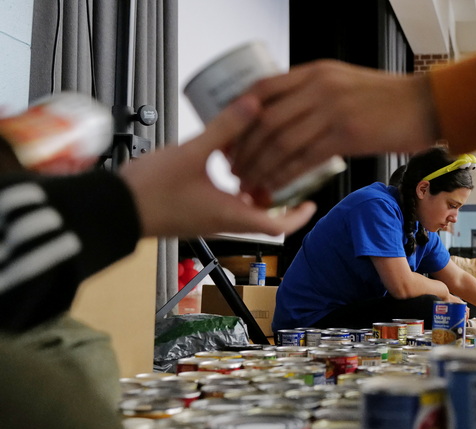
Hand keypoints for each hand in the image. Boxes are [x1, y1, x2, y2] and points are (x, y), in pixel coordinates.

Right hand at [120, 95, 315, 237]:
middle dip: (282, 199)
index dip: (299, 216)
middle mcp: (223, 223)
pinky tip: (230, 166)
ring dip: (258, 192)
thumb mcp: (192, 153)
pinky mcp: (193, 214)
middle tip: (294, 177)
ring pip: (244, 210)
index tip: (313, 202)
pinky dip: (236, 189)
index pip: (278, 226)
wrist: (113, 209)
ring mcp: (207, 221)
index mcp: (231, 215)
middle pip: (264, 217)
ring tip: (267, 166)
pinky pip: (225, 205)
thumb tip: (253, 106)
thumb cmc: (150, 191)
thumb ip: (225, 128)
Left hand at [231, 60, 436, 194]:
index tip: (228, 134)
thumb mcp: (346, 83)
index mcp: (316, 72)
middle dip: (242, 147)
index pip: (262, 88)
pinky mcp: (345, 135)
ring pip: (280, 142)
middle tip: (232, 166)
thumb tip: (288, 116)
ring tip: (247, 181)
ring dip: (258, 166)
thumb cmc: (389, 99)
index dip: (238, 114)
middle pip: (265, 118)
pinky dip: (283, 176)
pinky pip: (304, 159)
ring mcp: (331, 111)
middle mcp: (319, 87)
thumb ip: (316, 94)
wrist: (425, 105)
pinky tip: (273, 187)